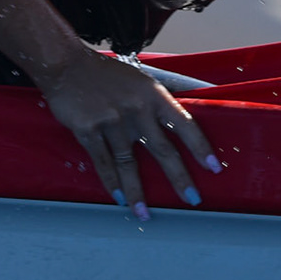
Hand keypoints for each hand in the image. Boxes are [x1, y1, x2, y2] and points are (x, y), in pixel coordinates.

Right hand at [40, 50, 220, 219]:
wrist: (67, 65)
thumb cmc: (105, 74)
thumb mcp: (139, 81)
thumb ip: (156, 103)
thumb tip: (175, 126)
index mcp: (153, 95)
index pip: (184, 124)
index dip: (200, 147)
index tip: (213, 167)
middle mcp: (137, 109)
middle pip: (163, 150)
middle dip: (179, 178)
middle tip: (191, 199)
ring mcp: (112, 121)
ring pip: (129, 164)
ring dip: (137, 192)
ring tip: (144, 214)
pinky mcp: (89, 130)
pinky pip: (103, 162)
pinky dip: (111, 182)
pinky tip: (118, 198)